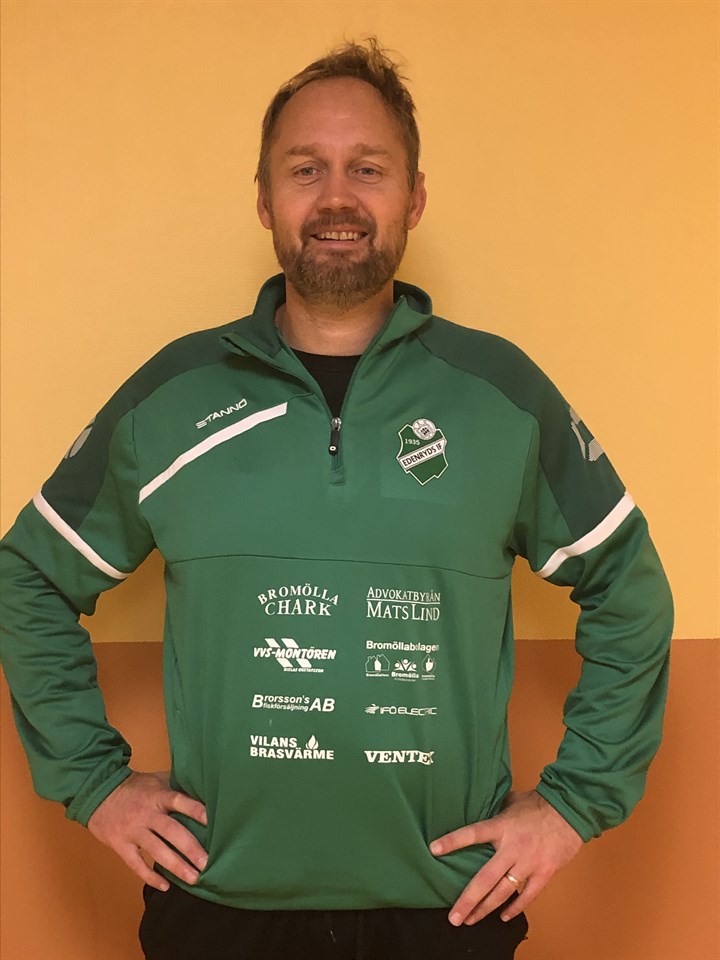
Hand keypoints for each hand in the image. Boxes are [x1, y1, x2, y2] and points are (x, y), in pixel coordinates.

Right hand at [87, 770, 207, 890]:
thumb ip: (176, 787)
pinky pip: (136, 864)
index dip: (194, 810)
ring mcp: (133, 831)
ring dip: (176, 866)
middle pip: (171, 831)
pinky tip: (165, 886)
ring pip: (157, 850)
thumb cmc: (134, 787)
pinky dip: (150, 876)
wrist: (97, 792)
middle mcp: (147, 814)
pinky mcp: (120, 845)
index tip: (211, 821)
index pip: (179, 801)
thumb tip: (204, 793)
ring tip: (193, 878)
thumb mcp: (156, 780)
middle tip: (206, 863)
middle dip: (190, 848)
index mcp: (158, 795)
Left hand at [429, 790, 582, 924]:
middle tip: (454, 916)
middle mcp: (512, 847)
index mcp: (502, 826)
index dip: (452, 841)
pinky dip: (514, 908)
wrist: (570, 811)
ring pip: (502, 892)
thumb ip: (496, 810)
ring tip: (470, 920)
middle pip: (484, 878)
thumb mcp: (513, 801)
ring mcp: (528, 863)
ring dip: (485, 909)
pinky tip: (503, 917)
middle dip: (468, 900)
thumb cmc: (539, 803)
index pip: (472, 833)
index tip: (434, 850)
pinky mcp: (544, 873)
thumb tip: (480, 807)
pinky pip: (526, 896)